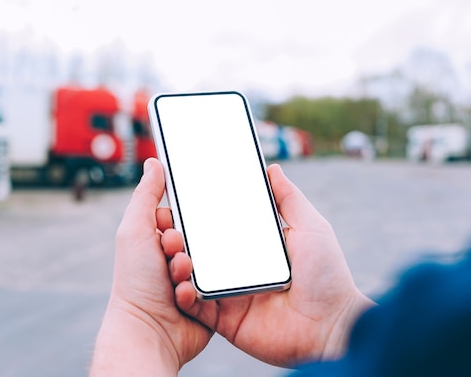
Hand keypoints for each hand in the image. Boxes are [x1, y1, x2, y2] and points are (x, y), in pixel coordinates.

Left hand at [90, 158, 212, 375]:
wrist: (149, 330)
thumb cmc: (135, 280)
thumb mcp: (135, 229)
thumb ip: (145, 195)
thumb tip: (154, 162)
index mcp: (157, 239)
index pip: (181, 216)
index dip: (178, 221)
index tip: (170, 230)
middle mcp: (174, 257)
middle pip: (199, 236)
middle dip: (186, 246)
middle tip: (172, 257)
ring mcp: (191, 278)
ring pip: (210, 259)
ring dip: (192, 267)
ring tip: (177, 278)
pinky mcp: (208, 298)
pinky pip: (216, 283)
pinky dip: (199, 289)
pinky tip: (184, 297)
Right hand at [170, 164, 374, 367]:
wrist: (332, 327)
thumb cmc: (327, 276)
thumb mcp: (310, 227)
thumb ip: (289, 199)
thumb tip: (271, 169)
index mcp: (253, 247)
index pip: (219, 225)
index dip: (198, 214)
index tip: (178, 198)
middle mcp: (237, 268)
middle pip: (199, 249)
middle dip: (178, 236)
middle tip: (164, 222)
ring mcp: (229, 293)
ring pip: (191, 275)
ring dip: (176, 262)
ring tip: (170, 248)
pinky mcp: (224, 319)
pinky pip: (196, 306)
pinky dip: (183, 295)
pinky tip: (180, 283)